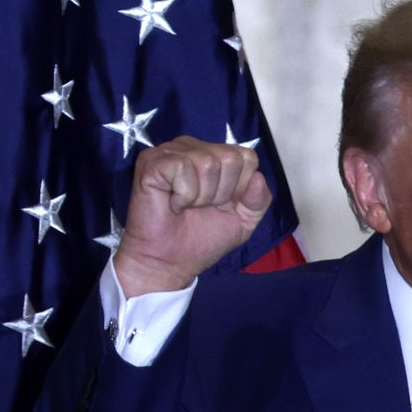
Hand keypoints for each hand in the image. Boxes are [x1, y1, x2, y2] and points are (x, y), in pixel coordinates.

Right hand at [114, 135, 272, 297]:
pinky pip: (183, 168)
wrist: (169, 263)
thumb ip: (259, 200)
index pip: (247, 157)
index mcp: (214, 155)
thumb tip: (259, 177)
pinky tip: (172, 203)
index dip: (240, 188)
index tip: (221, 205)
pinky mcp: (151, 162)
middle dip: (221, 193)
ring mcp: (170, 152)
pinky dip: (184, 195)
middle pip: (231, 158)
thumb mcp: (244, 220)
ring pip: (208, 163)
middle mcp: (192, 148)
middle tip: (200, 207)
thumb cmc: (202, 239)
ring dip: (201, 196)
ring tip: (184, 207)